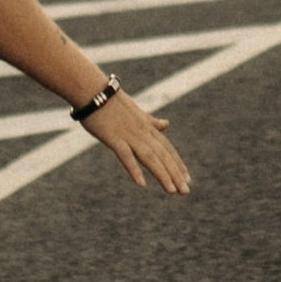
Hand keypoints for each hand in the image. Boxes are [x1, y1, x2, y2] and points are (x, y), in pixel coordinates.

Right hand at [76, 88, 191, 193]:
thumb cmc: (112, 102)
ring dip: (162, 174)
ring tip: (172, 190)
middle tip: (186, 191)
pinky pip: (126, 155)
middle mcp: (142, 132)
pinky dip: (134, 168)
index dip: (178, 163)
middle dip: (175, 173)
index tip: (187, 178)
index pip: (167, 148)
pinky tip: (141, 183)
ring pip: (149, 157)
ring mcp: (128, 135)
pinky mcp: (113, 138)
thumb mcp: (137, 112)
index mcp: (147, 127)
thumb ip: (152, 121)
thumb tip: (166, 124)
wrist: (92, 90)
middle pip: (162, 155)